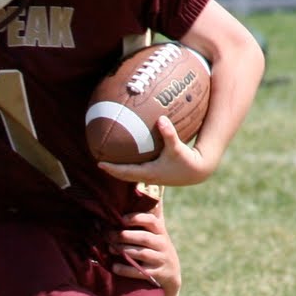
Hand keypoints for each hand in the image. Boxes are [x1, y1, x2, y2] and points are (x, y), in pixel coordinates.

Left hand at [99, 117, 216, 186]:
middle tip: (98, 160)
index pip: (125, 172)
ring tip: (109, 157)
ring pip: (130, 173)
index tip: (99, 163)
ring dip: (120, 167)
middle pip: (124, 175)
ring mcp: (151, 177)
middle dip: (111, 169)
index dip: (111, 169)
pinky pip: (138, 168)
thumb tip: (160, 119)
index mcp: (148, 173)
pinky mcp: (155, 173)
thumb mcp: (177, 148)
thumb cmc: (186, 161)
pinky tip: (130, 152)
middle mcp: (147, 177)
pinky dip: (131, 163)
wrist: (197, 172)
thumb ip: (169, 134)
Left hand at [110, 204, 180, 291]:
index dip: (136, 218)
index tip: (121, 219)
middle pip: (144, 238)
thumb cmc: (159, 248)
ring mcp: (160, 260)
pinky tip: (114, 266)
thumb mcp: (159, 232)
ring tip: (110, 248)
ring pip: (141, 253)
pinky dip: (126, 269)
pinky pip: (140, 272)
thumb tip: (156, 187)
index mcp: (161, 232)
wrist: (171, 276)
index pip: (151, 221)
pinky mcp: (156, 274)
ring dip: (124, 250)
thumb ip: (154, 213)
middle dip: (124, 236)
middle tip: (108, 235)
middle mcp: (162, 245)